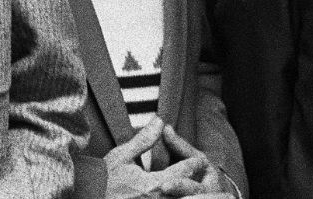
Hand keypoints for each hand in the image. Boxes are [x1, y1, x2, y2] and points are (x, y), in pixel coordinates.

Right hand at [103, 117, 233, 198]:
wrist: (90, 196)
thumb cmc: (105, 177)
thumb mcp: (122, 155)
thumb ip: (145, 140)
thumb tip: (160, 121)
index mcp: (152, 184)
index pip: (182, 173)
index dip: (192, 164)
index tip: (199, 160)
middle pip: (188, 195)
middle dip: (203, 192)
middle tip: (223, 191)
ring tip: (214, 197)